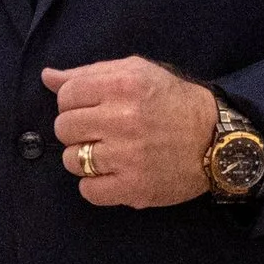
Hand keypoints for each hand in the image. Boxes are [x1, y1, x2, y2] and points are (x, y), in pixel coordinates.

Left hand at [44, 55, 218, 206]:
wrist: (215, 139)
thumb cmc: (173, 101)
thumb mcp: (137, 72)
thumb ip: (90, 73)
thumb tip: (47, 77)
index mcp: (123, 85)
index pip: (66, 95)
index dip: (73, 103)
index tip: (91, 109)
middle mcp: (123, 119)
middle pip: (64, 128)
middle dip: (76, 130)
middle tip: (99, 132)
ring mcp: (128, 156)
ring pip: (71, 160)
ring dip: (84, 159)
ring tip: (108, 154)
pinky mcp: (134, 187)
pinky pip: (88, 190)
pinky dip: (95, 185)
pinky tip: (112, 174)